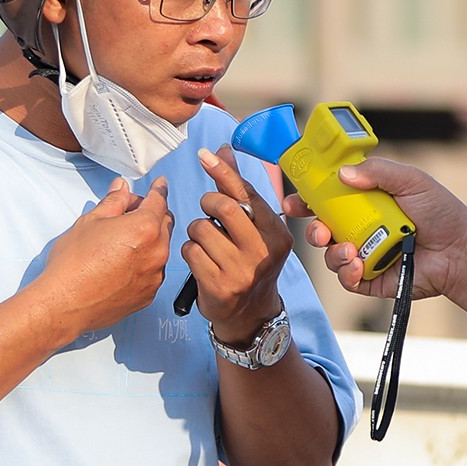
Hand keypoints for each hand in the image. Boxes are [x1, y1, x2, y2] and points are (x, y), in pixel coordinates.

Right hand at [34, 178, 173, 343]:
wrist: (65, 303)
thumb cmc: (73, 264)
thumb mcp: (90, 221)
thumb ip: (112, 202)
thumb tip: (121, 189)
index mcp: (144, 228)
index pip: (159, 201)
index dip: (158, 190)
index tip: (159, 186)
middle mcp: (157, 252)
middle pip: (164, 224)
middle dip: (151, 214)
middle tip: (128, 213)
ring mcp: (155, 276)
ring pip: (160, 248)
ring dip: (149, 240)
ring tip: (121, 242)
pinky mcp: (148, 295)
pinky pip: (153, 272)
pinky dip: (144, 263)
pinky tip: (122, 264)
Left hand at [185, 149, 290, 345]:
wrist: (249, 314)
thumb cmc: (250, 263)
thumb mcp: (255, 229)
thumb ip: (240, 191)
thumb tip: (223, 151)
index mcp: (277, 234)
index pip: (247, 194)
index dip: (224, 171)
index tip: (205, 154)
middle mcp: (263, 252)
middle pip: (223, 206)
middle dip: (207, 203)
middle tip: (208, 212)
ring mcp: (242, 271)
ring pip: (201, 229)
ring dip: (196, 231)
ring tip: (207, 243)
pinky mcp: (219, 286)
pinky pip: (190, 251)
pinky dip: (189, 251)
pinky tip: (201, 260)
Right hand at [286, 157, 466, 302]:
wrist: (460, 250)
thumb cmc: (441, 212)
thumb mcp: (410, 181)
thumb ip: (378, 172)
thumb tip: (343, 174)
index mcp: (366, 204)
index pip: (328, 200)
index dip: (308, 201)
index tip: (295, 202)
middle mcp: (361, 229)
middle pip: (322, 229)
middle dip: (313, 230)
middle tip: (319, 230)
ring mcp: (365, 255)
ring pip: (331, 256)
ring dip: (333, 253)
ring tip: (349, 250)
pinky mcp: (371, 280)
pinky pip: (346, 279)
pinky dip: (347, 273)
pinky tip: (358, 265)